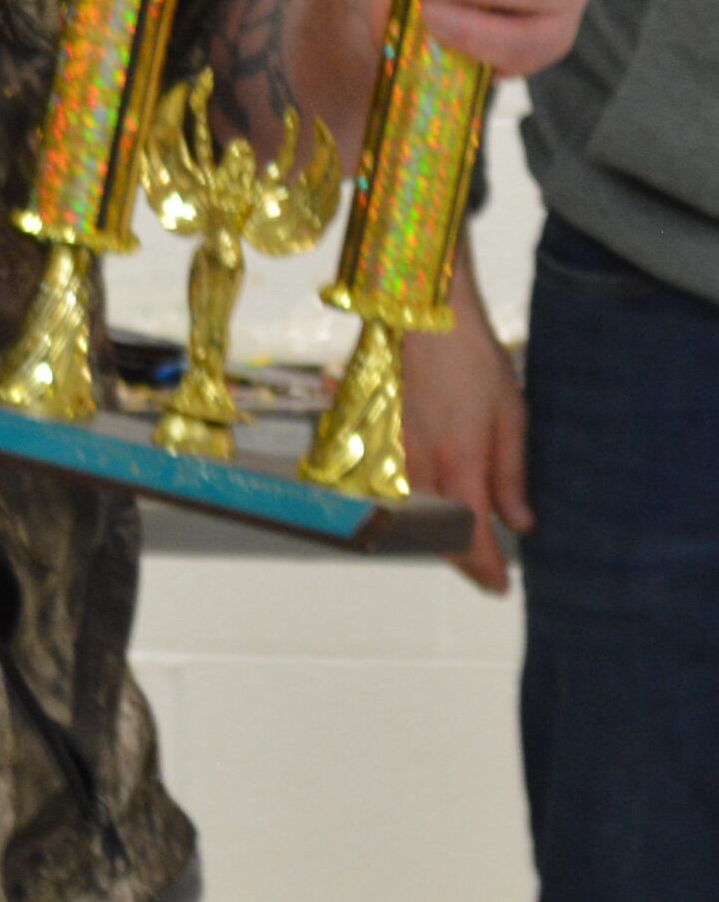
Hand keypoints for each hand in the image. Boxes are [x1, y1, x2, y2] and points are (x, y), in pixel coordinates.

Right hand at [401, 272, 530, 593]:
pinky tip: (429, 509)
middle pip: (435, 531)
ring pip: (412, 513)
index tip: (500, 586)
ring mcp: (394, 449)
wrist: (424, 315)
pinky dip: (414, 510)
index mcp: (459, 459)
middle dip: (461, 559)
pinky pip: (396, 488)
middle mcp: (421, 463)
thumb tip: (520, 522)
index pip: (471, 532)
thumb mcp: (511, 415)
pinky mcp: (380, 435)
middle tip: (486, 575)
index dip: (486, 566)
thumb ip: (512, 474)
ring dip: (436, 536)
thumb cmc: (473, 359)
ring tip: (462, 546)